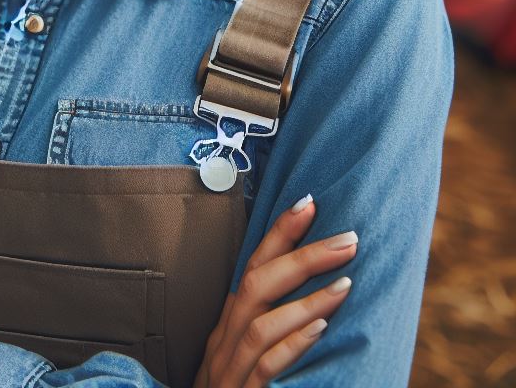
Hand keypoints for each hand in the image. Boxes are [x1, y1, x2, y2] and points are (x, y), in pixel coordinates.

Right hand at [192, 195, 356, 387]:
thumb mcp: (247, 358)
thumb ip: (272, 328)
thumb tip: (315, 296)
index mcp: (229, 324)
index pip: (252, 266)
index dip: (279, 232)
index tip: (309, 202)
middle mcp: (225, 340)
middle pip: (256, 284)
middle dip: (302, 255)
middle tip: (347, 238)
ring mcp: (230, 369)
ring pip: (261, 322)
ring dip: (306, 297)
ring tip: (347, 281)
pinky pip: (265, 365)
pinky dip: (293, 342)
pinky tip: (322, 327)